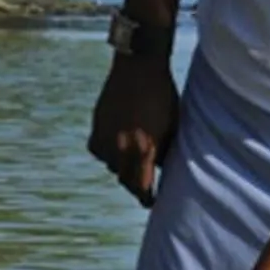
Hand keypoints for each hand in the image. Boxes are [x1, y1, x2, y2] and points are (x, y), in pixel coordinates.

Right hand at [87, 52, 179, 206]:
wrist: (139, 66)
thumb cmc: (163, 95)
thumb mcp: (172, 126)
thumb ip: (163, 151)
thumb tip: (158, 169)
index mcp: (144, 147)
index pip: (140, 185)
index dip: (145, 197)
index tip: (149, 203)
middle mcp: (122, 145)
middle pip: (124, 179)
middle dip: (134, 184)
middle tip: (142, 187)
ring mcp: (106, 134)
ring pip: (111, 165)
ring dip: (121, 167)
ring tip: (131, 164)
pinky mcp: (96, 123)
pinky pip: (98, 149)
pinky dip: (106, 152)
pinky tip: (116, 148)